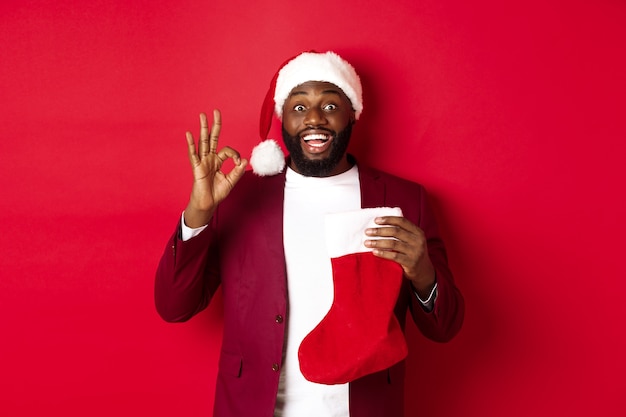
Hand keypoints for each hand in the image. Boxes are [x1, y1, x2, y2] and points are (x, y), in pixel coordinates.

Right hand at [183, 110, 247, 227]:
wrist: (208, 204)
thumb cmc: (217, 193)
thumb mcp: (231, 181)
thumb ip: (237, 171)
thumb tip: (245, 160)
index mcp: (218, 161)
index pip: (227, 150)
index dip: (235, 155)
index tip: (239, 163)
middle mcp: (210, 158)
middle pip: (212, 138)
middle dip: (215, 125)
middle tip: (216, 111)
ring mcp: (202, 162)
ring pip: (203, 142)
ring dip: (203, 128)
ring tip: (202, 116)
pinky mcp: (196, 167)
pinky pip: (193, 154)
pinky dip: (191, 144)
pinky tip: (189, 134)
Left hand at [364, 216, 435, 297]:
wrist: (423, 271)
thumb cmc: (413, 252)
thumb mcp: (412, 240)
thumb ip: (402, 232)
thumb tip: (381, 223)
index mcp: (418, 232)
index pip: (401, 221)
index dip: (388, 220)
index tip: (376, 220)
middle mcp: (418, 240)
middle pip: (395, 232)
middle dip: (379, 231)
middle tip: (367, 232)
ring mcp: (415, 252)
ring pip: (393, 244)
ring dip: (378, 242)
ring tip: (367, 242)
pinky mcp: (410, 262)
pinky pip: (394, 256)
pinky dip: (383, 253)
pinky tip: (374, 252)